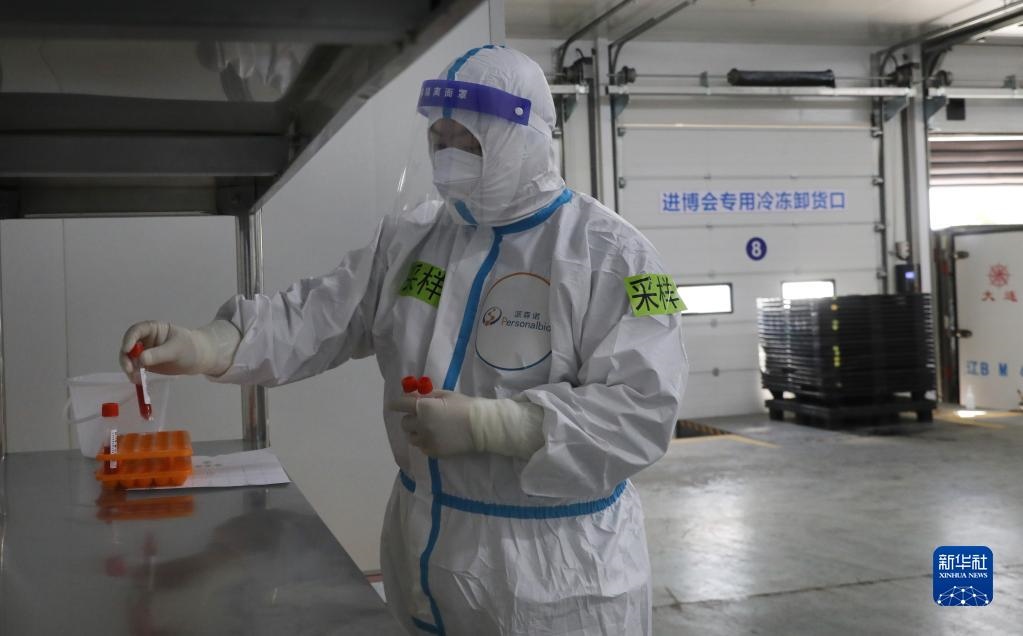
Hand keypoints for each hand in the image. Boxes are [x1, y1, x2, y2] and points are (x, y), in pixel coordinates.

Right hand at [119, 320, 240, 378]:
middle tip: (129, 369)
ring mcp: (145, 352)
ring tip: (136, 378)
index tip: (126, 350)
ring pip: (129, 358)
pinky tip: (138, 381)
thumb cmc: (190, 348)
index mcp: (153, 329)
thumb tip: (141, 360)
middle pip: (128, 345)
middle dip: (125, 357)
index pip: (136, 331)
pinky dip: (133, 374)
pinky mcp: (146, 364)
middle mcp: (146, 339)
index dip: (129, 339)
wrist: (199, 358)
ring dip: (128, 367)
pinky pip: (135, 368)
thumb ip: (159, 354)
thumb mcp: (176, 349)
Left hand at [387, 390, 476, 457]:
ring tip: (427, 429)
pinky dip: (425, 442)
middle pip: (404, 422)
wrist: (482, 427)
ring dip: (416, 432)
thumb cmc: (465, 406)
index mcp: (424, 407)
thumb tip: (413, 395)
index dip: (397, 404)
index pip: (400, 405)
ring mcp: (427, 440)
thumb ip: (427, 395)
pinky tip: (435, 437)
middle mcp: (421, 424)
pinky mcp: (433, 451)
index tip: (395, 405)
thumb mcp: (446, 395)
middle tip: (420, 416)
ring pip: (411, 437)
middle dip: (410, 418)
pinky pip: (422, 447)